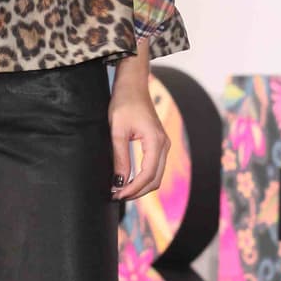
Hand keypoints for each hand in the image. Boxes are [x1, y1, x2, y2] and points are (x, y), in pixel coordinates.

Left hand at [109, 44, 168, 200]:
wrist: (133, 85)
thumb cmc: (124, 103)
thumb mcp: (117, 131)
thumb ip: (120, 157)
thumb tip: (119, 181)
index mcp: (155, 141)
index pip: (147, 175)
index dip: (132, 188)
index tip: (116, 194)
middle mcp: (164, 145)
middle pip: (155, 180)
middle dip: (137, 192)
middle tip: (116, 196)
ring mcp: (163, 144)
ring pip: (156, 176)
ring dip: (140, 187)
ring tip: (120, 190)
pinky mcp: (158, 144)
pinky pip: (155, 167)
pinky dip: (143, 178)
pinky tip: (128, 180)